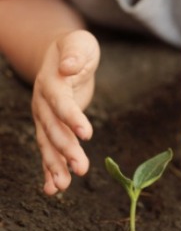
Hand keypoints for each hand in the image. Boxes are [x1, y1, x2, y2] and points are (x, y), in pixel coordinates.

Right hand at [31, 30, 99, 194]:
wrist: (61, 55)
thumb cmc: (75, 48)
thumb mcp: (78, 43)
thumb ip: (74, 53)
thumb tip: (68, 65)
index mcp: (51, 82)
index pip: (61, 102)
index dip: (72, 117)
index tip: (86, 134)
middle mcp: (43, 102)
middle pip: (53, 128)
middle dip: (65, 150)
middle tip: (82, 168)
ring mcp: (45, 116)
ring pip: (48, 143)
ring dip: (55, 165)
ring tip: (63, 186)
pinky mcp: (52, 126)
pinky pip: (49, 148)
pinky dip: (50, 167)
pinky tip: (55, 187)